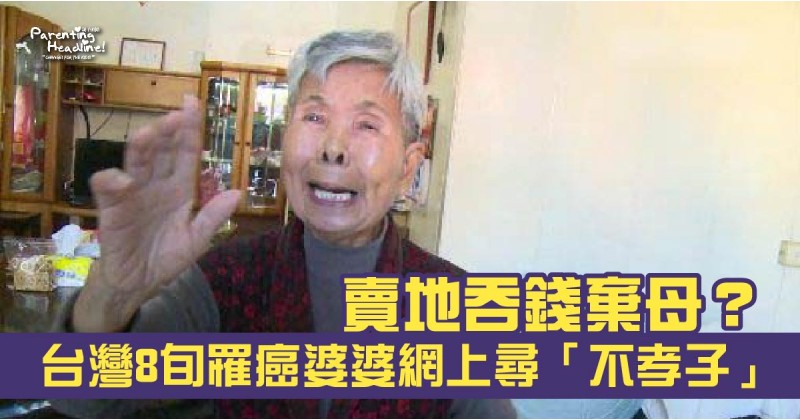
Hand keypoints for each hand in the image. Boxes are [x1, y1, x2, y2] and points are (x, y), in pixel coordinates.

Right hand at [72, 96, 240, 331]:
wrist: (138, 283)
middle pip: (162, 149)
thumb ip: (214, 217)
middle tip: (176, 115)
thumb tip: (238, 193)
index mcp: (179, 188)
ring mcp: (133, 193)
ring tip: (151, 133)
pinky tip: (125, 180)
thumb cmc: (166, 258)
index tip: (192, 103)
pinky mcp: (112, 208)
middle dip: (168, 130)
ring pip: (137, 161)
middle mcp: (157, 184)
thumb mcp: (197, 240)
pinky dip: (114, 179)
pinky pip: (109, 187)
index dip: (189, 128)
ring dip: (143, 146)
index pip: (185, 152)